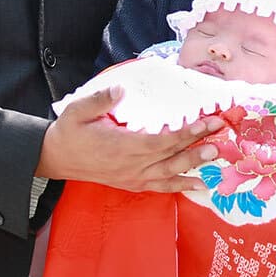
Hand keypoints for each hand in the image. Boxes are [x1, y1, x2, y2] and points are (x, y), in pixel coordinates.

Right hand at [37, 86, 224, 192]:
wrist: (56, 158)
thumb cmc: (70, 132)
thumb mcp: (78, 110)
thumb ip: (100, 100)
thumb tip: (120, 90)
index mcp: (122, 146)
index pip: (161, 141)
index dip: (185, 134)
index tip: (204, 123)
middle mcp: (132, 165)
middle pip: (171, 157)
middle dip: (197, 146)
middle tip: (219, 137)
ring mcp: (133, 177)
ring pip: (169, 174)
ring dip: (194, 165)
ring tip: (215, 158)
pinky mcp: (132, 184)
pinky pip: (160, 187)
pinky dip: (180, 186)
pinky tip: (198, 185)